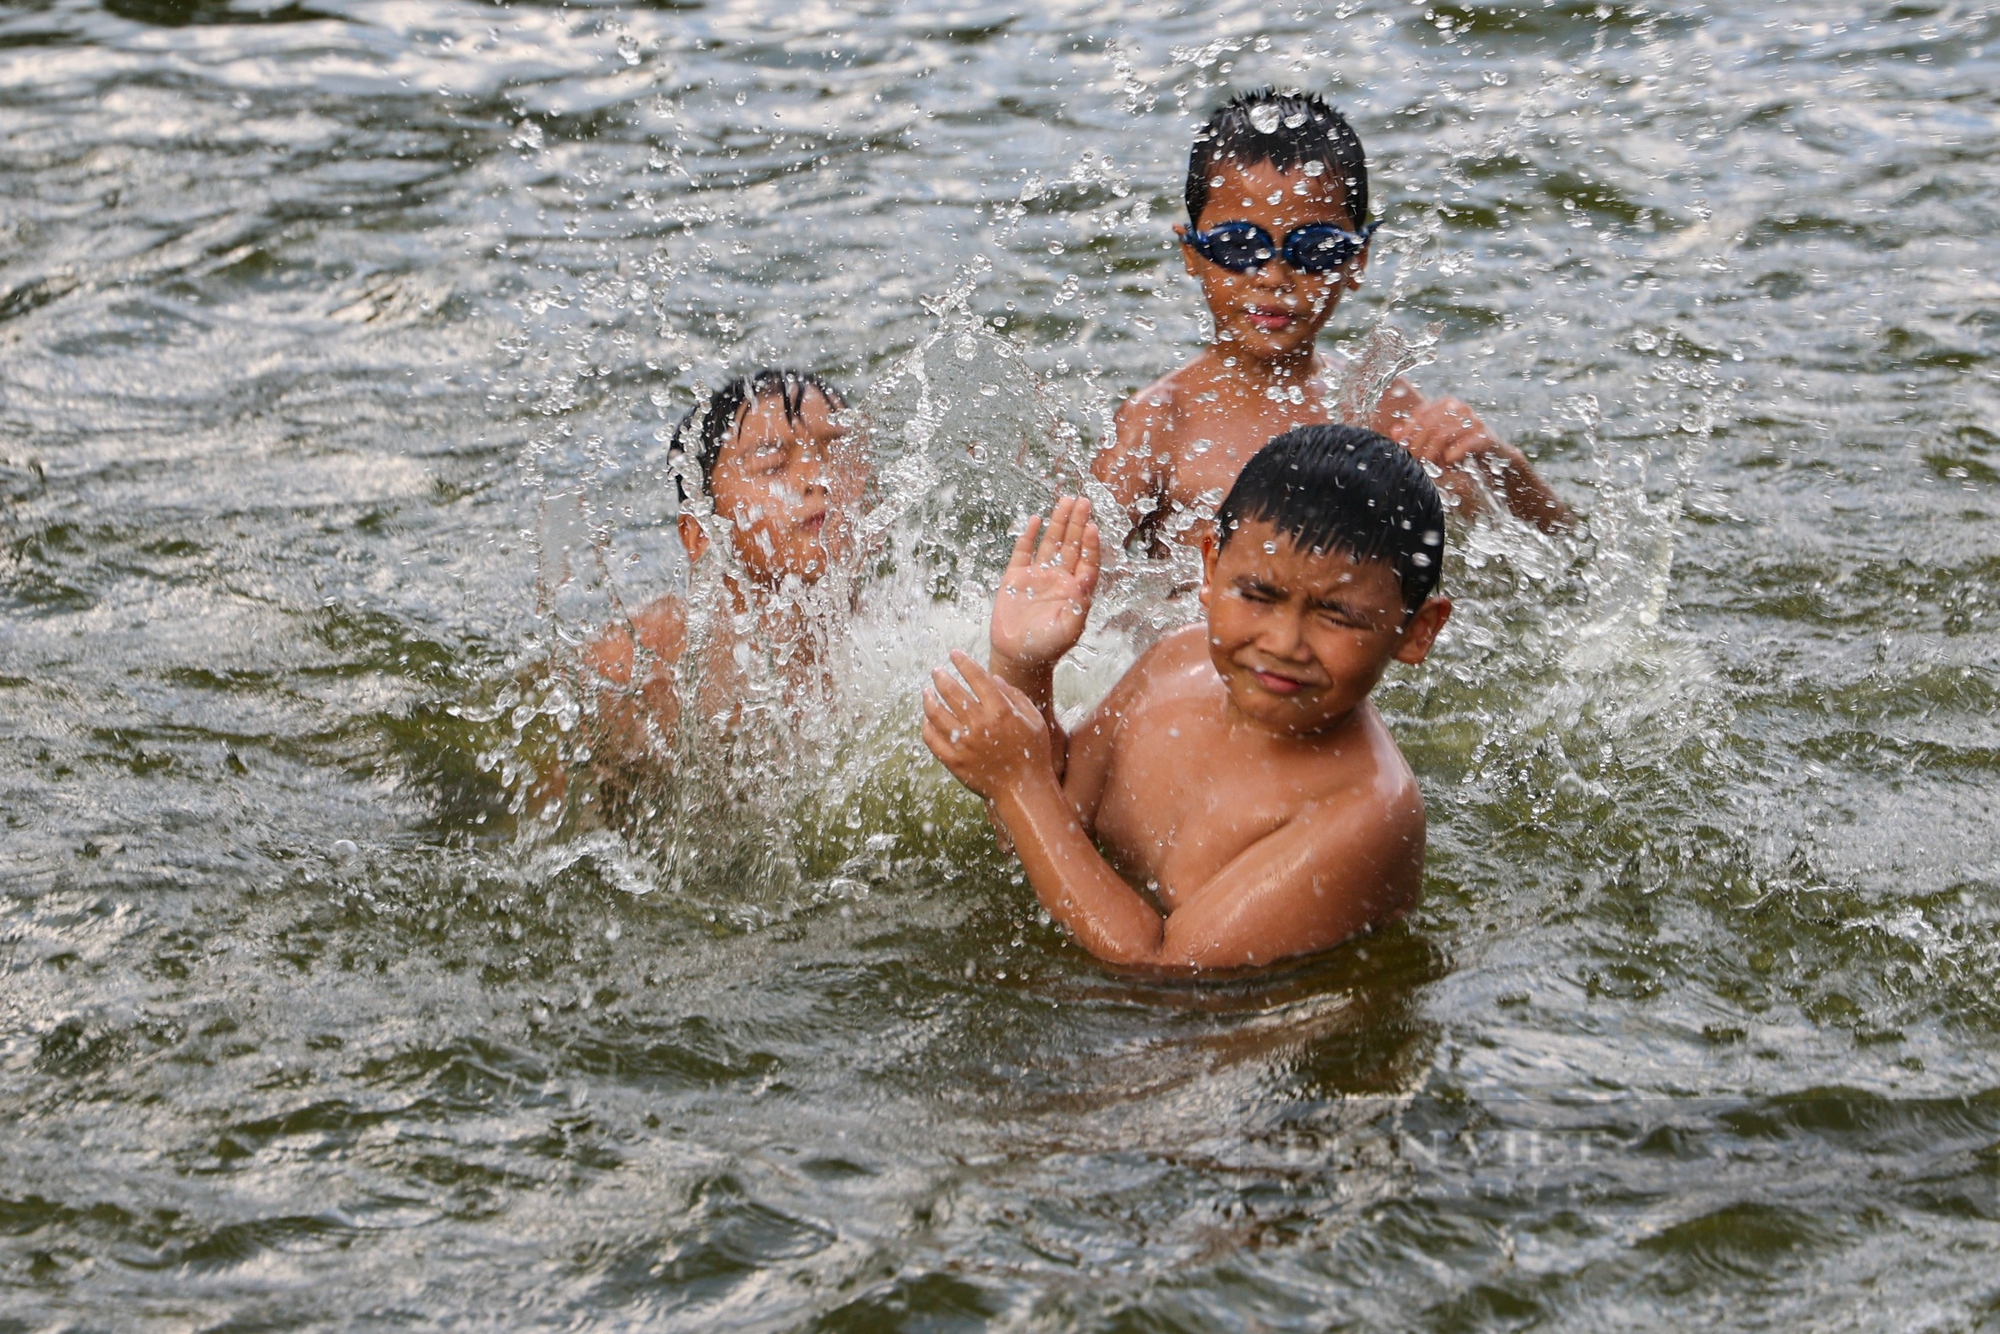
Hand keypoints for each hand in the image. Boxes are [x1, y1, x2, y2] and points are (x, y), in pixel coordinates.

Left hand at [922, 650, 1055, 800]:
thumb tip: (993, 679)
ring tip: (927, 692)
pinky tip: (927, 719)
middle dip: (941, 677)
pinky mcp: (953, 761)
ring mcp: (964, 744)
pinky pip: (931, 739)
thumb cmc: (1032, 754)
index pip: (976, 677)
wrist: (1023, 791)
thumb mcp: (1034, 720)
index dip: (963, 662)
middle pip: (952, 692)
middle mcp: (979, 724)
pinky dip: (926, 726)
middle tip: (936, 671)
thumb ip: (1015, 697)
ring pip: (936, 713)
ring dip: (929, 699)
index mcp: (1000, 711)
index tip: (954, 654)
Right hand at [990, 496, 1099, 669]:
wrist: (1017, 656)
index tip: (1092, 526)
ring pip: (1050, 543)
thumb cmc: (1047, 647)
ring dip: (1058, 522)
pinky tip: (1035, 520)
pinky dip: (1029, 536)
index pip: (1086, 561)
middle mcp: (1059, 579)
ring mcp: (1038, 576)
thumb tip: (1087, 580)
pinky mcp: (1016, 578)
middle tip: (1083, 501)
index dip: (1090, 544)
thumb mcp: (1068, 630)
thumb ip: (1078, 606)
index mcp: (1075, 590)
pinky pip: (1024, 552)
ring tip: (1065, 501)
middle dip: (1077, 522)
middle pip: (1071, 545)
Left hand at [1391, 393, 1516, 474]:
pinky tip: (1447, 463)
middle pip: (1428, 425)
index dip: (1408, 433)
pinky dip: (1453, 455)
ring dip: (1432, 453)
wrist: (1494, 455)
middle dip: (1417, 445)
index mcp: (1446, 404)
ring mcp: (1473, 419)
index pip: (1419, 416)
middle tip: (1413, 462)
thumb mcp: (1437, 439)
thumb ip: (1416, 433)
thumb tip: (1394, 432)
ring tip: (1429, 467)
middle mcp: (1459, 407)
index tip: (1400, 449)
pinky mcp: (1484, 434)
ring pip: (1442, 434)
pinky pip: (1463, 443)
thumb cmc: (1460, 445)